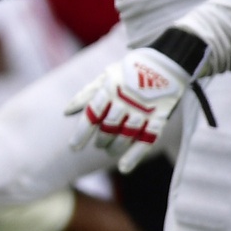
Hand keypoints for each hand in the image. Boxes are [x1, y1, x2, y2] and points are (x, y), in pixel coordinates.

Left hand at [67, 47, 190, 170]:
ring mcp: (144, 110)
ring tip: (108, 150)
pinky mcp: (159, 117)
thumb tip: (66, 113)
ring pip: (125, 135)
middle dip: (101, 140)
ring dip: (114, 147)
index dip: (82, 133)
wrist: (164, 63)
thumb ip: (86, 95)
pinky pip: (147, 140)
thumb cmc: (128, 72)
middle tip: (98, 145)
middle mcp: (126, 101)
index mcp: (110, 89)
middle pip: (108, 127)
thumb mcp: (105, 77)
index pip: (92, 115)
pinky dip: (135, 155)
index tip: (73, 147)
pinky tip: (123, 167)